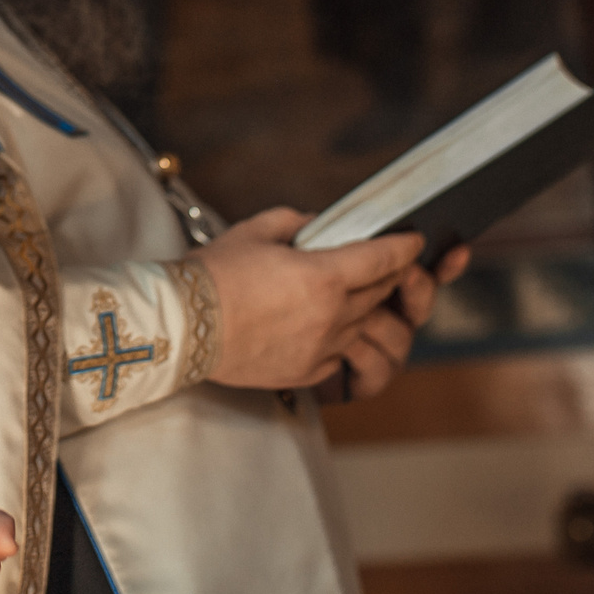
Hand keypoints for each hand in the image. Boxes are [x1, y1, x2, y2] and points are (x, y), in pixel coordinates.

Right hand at [198, 210, 448, 390]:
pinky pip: (342, 353)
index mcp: (324, 276)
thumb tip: (317, 226)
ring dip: (368, 307)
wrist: (182, 327)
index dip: (404, 247)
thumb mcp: (256, 230)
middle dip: (388, 274)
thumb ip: (297, 222)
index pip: (383, 259)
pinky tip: (326, 324)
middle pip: (381, 292)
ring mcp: (322, 348)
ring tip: (354, 294)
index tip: (412, 241)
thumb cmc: (213, 276)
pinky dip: (342, 336)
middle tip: (384, 262)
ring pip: (366, 325)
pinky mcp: (307, 371)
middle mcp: (331, 316)